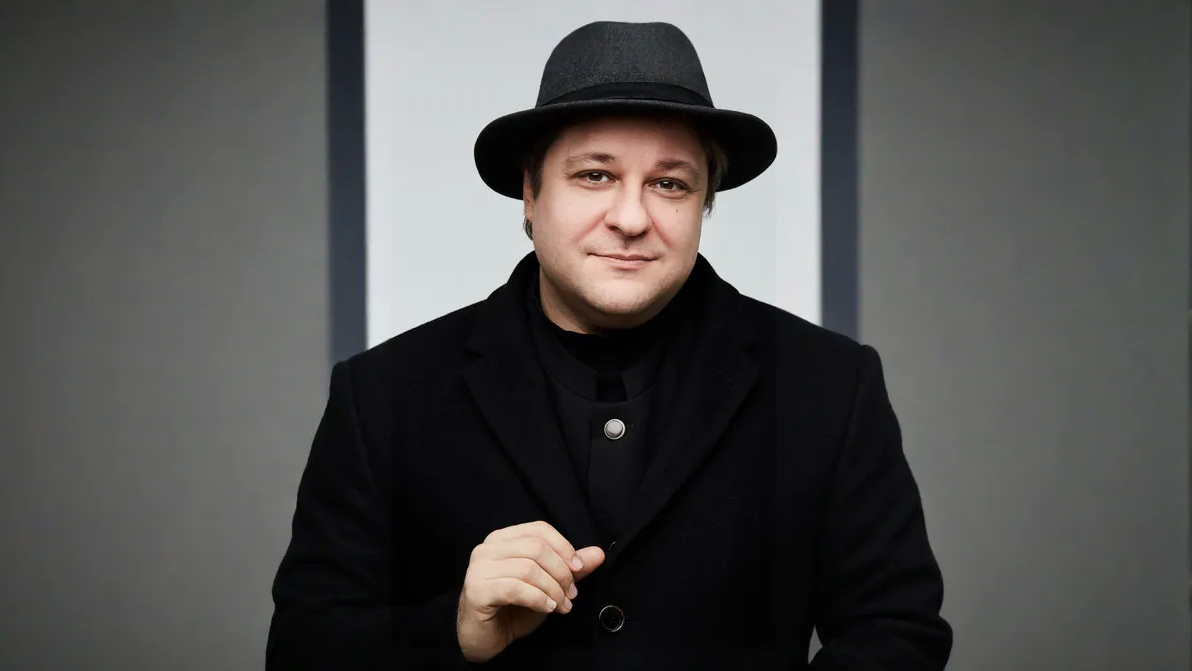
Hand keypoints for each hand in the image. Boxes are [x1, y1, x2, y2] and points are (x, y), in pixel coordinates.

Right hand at [456, 521, 605, 662]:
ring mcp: (479, 568)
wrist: (485, 638)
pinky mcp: (476, 590)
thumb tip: (598, 553)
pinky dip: (538, 598)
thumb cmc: (513, 608)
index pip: (540, 530)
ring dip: (552, 589)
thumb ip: (569, 568)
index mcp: (503, 539)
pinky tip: (547, 608)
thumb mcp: (547, 584)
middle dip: (561, 572)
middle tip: (571, 594)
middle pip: (536, 548)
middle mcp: (487, 548)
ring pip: (528, 568)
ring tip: (561, 605)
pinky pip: (515, 588)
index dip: (564, 548)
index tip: (579, 569)